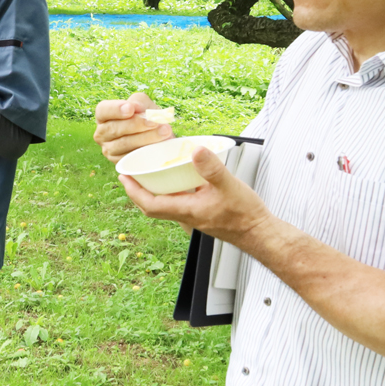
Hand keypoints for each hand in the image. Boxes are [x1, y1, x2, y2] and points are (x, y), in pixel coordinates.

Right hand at [93, 91, 171, 163]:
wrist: (157, 138)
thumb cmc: (146, 118)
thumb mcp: (144, 105)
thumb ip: (139, 102)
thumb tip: (135, 106)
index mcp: (104, 116)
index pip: (103, 110)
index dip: (115, 109)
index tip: (131, 108)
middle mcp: (102, 134)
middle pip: (114, 128)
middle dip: (136, 124)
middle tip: (154, 122)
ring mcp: (109, 150)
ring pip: (124, 144)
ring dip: (145, 138)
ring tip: (164, 132)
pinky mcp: (119, 163)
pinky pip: (131, 158)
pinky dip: (146, 151)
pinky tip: (159, 145)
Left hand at [120, 145, 270, 248]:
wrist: (260, 233)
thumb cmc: (246, 215)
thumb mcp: (229, 186)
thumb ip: (212, 169)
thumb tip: (196, 151)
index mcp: (187, 210)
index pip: (150, 204)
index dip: (133, 192)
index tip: (124, 178)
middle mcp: (187, 216)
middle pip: (152, 206)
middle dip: (137, 192)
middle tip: (129, 175)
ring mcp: (193, 216)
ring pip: (165, 205)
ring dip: (153, 192)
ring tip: (147, 175)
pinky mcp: (202, 214)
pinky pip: (178, 203)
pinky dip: (171, 192)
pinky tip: (178, 179)